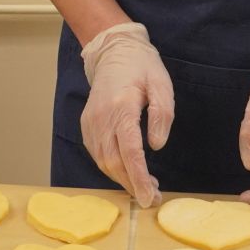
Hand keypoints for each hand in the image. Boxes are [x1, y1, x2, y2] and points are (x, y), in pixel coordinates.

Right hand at [79, 22, 173, 207]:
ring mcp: (91, 122)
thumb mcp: (162, 84)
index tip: (150, 197)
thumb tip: (157, 146)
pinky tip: (128, 170)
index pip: (130, 152)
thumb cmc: (142, 67)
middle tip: (153, 197)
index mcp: (121, 107)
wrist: (113, 51)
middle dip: (133, 185)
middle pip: (114, 163)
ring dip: (123, 179)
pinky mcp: (87, 124)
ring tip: (144, 186)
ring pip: (103, 162)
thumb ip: (162, 115)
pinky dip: (112, 167)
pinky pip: (97, 153)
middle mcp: (101, 117)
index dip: (140, 178)